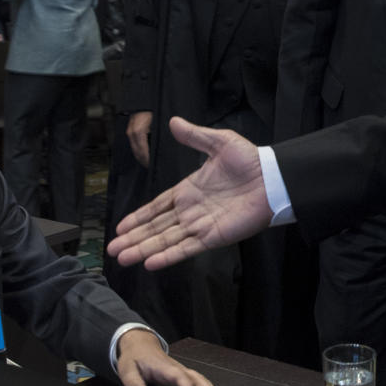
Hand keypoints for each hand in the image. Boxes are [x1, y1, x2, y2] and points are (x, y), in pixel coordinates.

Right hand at [107, 116, 271, 270]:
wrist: (273, 177)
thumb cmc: (249, 160)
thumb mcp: (218, 142)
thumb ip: (194, 135)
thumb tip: (173, 122)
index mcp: (188, 190)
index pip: (156, 207)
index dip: (138, 218)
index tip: (120, 228)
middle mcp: (190, 211)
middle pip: (156, 228)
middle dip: (133, 239)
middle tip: (111, 250)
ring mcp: (200, 225)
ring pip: (166, 240)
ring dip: (144, 250)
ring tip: (123, 259)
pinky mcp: (213, 236)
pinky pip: (187, 248)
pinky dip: (169, 256)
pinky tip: (151, 263)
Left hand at [116, 328, 222, 385]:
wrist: (140, 344)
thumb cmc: (134, 357)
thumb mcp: (127, 370)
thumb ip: (134, 385)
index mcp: (165, 368)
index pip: (180, 378)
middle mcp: (178, 369)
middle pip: (198, 380)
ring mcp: (182, 372)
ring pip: (203, 381)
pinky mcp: (184, 376)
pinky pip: (201, 383)